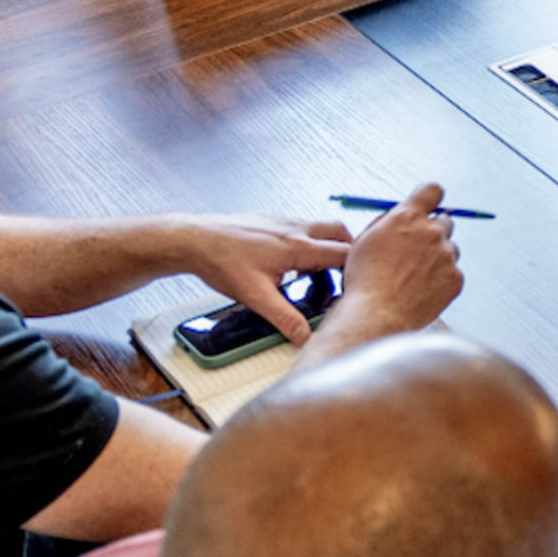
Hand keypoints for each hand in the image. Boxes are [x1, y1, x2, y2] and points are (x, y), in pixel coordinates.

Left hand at [164, 213, 355, 338]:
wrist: (195, 239)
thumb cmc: (222, 262)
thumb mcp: (256, 297)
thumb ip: (284, 318)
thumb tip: (305, 337)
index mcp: (298, 247)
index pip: (344, 253)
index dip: (358, 267)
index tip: (362, 281)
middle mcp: (295, 229)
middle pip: (339, 232)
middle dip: (350, 250)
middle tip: (349, 271)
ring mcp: (283, 221)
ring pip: (320, 227)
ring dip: (327, 245)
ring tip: (319, 269)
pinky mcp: (271, 219)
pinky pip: (300, 226)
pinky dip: (307, 240)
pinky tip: (291, 260)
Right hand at [319, 185, 465, 343]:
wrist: (376, 315)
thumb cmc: (365, 280)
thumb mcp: (366, 239)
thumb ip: (388, 222)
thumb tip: (399, 216)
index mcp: (407, 217)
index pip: (433, 191)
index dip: (431, 199)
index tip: (429, 206)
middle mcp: (431, 232)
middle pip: (445, 221)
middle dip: (433, 232)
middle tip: (418, 251)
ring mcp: (446, 255)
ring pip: (450, 250)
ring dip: (438, 258)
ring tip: (414, 278)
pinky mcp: (455, 278)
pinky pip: (453, 273)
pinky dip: (442, 281)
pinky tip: (421, 291)